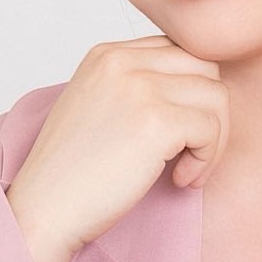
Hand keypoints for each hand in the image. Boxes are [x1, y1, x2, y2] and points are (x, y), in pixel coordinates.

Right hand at [6, 34, 228, 261]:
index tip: (179, 133)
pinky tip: (180, 179)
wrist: (46, 209)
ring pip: (216, 97)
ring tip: (186, 169)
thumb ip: (137, 89)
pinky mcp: (155, 120)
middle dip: (211, 113)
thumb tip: (197, 92)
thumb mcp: (99, 109)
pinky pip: (211, 128)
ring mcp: (139, 88)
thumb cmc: (72, 174)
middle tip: (193, 153)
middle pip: (206, 67)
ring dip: (212, 140)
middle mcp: (122, 61)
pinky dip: (206, 160)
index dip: (192, 94)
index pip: (180, 51)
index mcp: (107, 55)